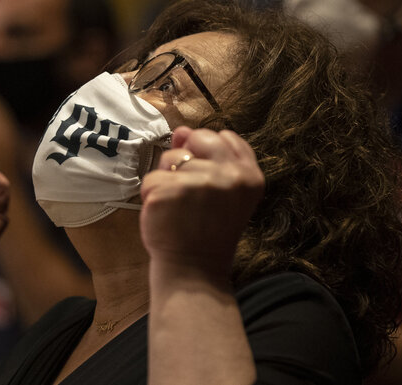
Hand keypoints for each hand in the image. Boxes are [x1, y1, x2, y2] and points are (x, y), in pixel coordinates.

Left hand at [140, 126, 264, 278]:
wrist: (194, 271)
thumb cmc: (207, 231)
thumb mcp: (223, 192)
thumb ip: (209, 157)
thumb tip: (181, 130)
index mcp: (249, 176)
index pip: (224, 137)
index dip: (208, 154)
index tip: (208, 181)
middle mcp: (229, 176)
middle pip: (198, 138)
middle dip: (188, 159)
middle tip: (191, 194)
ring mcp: (199, 183)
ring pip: (170, 159)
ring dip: (167, 181)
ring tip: (179, 209)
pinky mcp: (170, 192)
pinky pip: (151, 179)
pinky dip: (151, 196)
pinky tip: (165, 215)